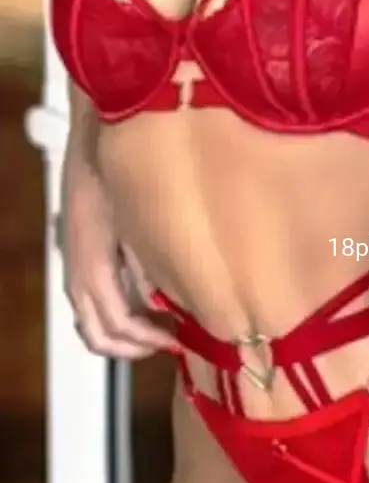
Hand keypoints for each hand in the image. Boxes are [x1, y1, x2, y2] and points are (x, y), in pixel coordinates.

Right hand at [60, 142, 175, 357]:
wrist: (100, 135)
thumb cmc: (124, 173)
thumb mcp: (142, 223)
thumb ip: (149, 268)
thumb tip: (162, 305)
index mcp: (92, 265)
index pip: (116, 323)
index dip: (147, 340)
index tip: (178, 341)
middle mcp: (77, 271)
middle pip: (97, 333)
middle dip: (134, 347)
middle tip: (170, 343)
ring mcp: (76, 265)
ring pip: (91, 321)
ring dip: (123, 334)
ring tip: (160, 330)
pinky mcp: (81, 255)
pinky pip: (92, 301)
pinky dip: (116, 314)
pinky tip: (147, 304)